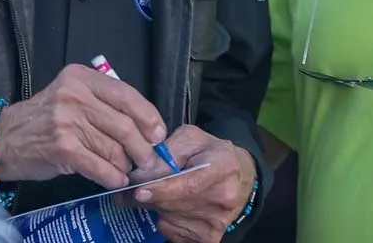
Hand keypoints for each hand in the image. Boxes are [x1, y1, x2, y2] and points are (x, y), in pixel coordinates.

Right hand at [0, 64, 167, 188]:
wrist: (4, 138)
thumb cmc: (44, 118)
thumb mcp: (71, 95)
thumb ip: (102, 102)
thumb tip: (144, 125)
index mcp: (81, 77)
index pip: (126, 94)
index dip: (148, 115)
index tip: (158, 133)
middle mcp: (74, 95)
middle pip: (124, 124)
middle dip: (142, 146)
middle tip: (148, 159)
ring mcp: (67, 121)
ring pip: (113, 147)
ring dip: (126, 165)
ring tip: (128, 171)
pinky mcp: (62, 148)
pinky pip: (99, 166)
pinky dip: (112, 176)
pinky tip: (115, 180)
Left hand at [131, 125, 256, 242]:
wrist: (240, 179)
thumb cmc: (211, 154)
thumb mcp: (192, 139)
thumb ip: (169, 150)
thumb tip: (144, 172)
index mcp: (223, 167)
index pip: (189, 184)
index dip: (162, 189)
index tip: (139, 191)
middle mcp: (224, 198)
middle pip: (175, 204)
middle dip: (150, 196)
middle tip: (133, 189)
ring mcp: (217, 222)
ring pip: (170, 219)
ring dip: (157, 207)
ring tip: (160, 193)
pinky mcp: (209, 238)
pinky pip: (173, 233)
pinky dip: (166, 220)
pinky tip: (174, 207)